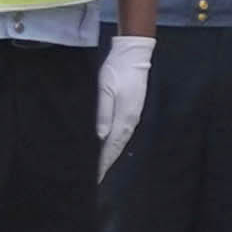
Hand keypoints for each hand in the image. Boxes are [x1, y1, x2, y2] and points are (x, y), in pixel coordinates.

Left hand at [96, 34, 156, 175]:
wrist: (134, 54)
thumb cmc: (116, 70)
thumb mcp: (105, 89)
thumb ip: (103, 113)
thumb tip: (101, 137)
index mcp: (124, 116)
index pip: (112, 145)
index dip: (104, 161)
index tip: (96, 176)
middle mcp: (131, 119)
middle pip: (118, 145)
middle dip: (108, 161)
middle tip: (98, 176)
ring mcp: (134, 114)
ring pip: (122, 139)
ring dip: (113, 153)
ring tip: (103, 164)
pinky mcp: (134, 108)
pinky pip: (124, 132)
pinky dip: (117, 142)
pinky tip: (111, 144)